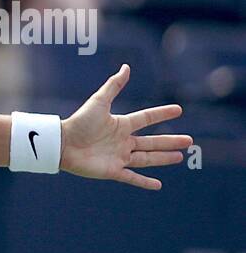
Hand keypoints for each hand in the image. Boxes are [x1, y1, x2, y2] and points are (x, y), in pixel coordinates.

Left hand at [61, 64, 192, 189]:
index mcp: (120, 125)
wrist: (62, 144)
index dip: (161, 114)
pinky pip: (131, 178)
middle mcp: (122, 142)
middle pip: (151, 142)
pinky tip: (158, 185)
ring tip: (180, 156)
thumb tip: (126, 67)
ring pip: (146, 158)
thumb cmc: (79, 122)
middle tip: (190, 141)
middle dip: (170, 141)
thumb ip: (113, 85)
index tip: (178, 110)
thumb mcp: (99, 101)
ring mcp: (118, 157)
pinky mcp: (112, 171)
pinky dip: (144, 182)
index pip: (146, 119)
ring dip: (163, 158)